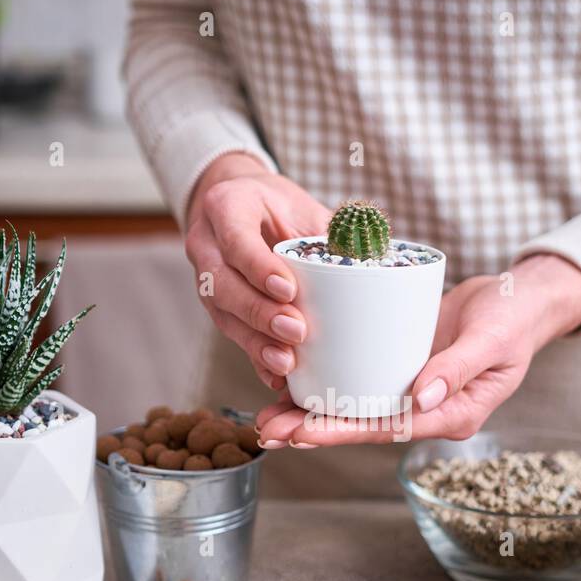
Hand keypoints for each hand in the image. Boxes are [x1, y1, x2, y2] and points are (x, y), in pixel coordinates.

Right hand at [184, 153, 331, 388]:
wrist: (242, 208)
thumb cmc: (277, 206)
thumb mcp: (300, 204)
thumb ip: (332, 228)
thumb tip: (375, 254)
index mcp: (226, 206)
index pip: (236, 239)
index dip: (259, 268)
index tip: (289, 290)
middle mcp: (206, 243)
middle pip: (222, 284)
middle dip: (259, 312)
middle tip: (295, 330)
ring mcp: (205, 278)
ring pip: (222, 314)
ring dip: (255, 341)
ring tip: (286, 361)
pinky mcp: (217, 307)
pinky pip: (232, 334)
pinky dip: (255, 357)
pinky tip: (276, 376)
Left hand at [255, 253, 580, 446]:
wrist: (519, 297)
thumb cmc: (514, 317)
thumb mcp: (492, 339)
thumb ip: (458, 368)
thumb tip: (420, 401)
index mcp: (452, 414)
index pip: (389, 428)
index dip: (344, 431)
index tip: (304, 432)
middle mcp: (426, 411)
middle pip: (362, 426)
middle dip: (312, 430)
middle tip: (266, 432)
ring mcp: (410, 392)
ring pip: (353, 408)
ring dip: (309, 414)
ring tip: (264, 419)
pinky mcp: (398, 369)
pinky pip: (357, 382)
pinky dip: (325, 384)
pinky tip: (289, 382)